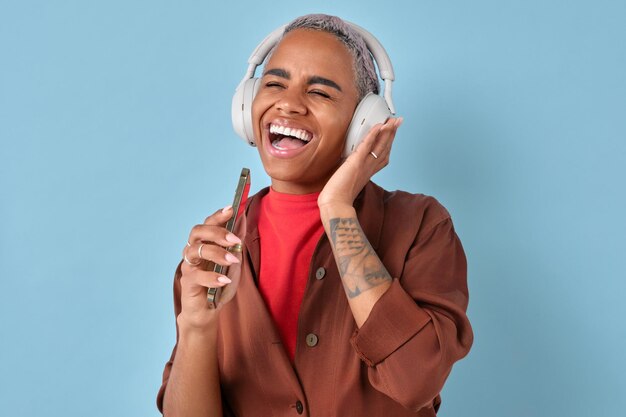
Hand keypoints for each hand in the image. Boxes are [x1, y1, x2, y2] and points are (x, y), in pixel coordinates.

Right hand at [178, 206, 242, 328]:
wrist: (208, 312)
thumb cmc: (220, 285)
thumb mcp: (233, 263)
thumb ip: (236, 244)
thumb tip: (243, 219)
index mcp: (203, 244)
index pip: (207, 224)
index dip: (218, 215)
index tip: (232, 208)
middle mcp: (193, 251)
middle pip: (197, 232)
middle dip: (217, 232)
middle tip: (235, 240)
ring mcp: (188, 266)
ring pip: (195, 250)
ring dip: (216, 253)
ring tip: (233, 260)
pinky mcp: (187, 282)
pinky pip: (197, 276)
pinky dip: (212, 277)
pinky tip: (225, 280)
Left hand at [318, 117, 402, 208]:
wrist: (336, 204)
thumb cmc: (339, 196)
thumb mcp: (349, 181)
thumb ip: (352, 172)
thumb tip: (347, 166)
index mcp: (369, 172)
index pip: (383, 156)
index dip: (389, 144)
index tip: (392, 135)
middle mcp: (370, 168)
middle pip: (385, 148)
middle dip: (392, 133)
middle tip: (398, 122)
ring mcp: (365, 164)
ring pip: (380, 145)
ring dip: (387, 131)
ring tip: (393, 121)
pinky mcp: (356, 162)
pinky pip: (367, 145)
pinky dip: (374, 134)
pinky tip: (379, 126)